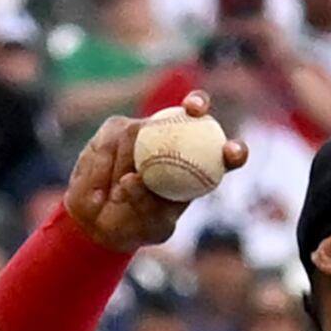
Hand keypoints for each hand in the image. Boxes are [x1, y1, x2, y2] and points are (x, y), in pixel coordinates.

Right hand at [64, 94, 247, 253]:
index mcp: (196, 170)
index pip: (222, 156)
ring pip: (137, 133)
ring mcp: (145, 131)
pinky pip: (111, 140)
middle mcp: (174, 142)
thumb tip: (134, 178)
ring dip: (123, 167)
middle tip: (195, 110)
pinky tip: (101, 190)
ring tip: (115, 198)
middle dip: (198, 103)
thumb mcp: (146, 225)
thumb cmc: (134, 226)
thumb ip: (146, 205)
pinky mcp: (116, 127)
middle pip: (193, 112)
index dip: (232, 151)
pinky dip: (103, 168)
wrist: (98, 221)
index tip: (232, 153)